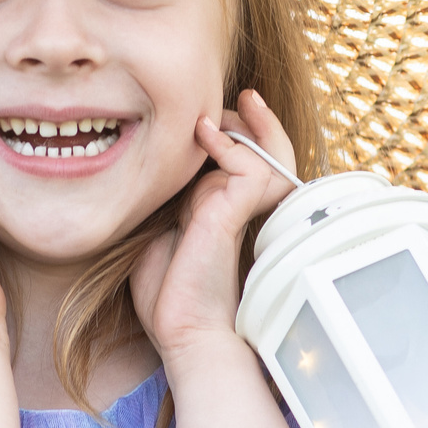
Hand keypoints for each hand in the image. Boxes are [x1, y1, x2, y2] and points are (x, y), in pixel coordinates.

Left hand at [131, 90, 298, 362]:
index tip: (218, 114)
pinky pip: (249, 166)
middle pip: (274, 154)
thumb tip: (153, 169)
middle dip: (261, 123)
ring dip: (249, 126)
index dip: (243, 134)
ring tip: (228, 108)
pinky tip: (203, 134)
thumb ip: (169, 201)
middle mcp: (243, 209)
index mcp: (228, 211)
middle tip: (245, 97)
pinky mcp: (236, 214)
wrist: (181, 331)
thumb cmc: (168, 293)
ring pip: (272, 155)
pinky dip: (229, 145)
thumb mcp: (161, 231)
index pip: (251, 162)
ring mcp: (244, 211)